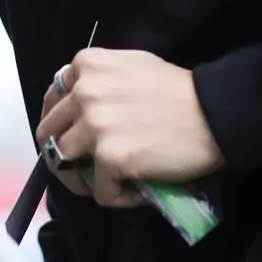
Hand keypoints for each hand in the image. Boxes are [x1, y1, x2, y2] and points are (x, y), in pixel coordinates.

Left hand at [35, 48, 224, 208]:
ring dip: (83, 176)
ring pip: (64, 162)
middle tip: (85, 163)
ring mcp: (94, 126)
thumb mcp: (131, 65)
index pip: (53, 97)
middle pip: (49, 131)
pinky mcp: (109, 158)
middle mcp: (83, 92)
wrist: (212, 112)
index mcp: (87, 65)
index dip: (61, 119)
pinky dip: (116, 197)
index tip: (73, 133)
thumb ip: (100, 78)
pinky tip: (135, 192)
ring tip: (108, 181)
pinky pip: (99, 191)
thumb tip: (79, 103)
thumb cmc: (177, 88)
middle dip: (63, 150)